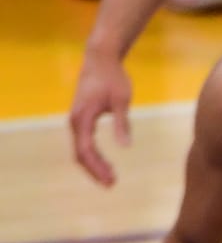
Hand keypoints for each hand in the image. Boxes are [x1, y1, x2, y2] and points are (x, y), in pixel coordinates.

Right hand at [71, 48, 131, 188]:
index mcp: (82, 117)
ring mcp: (77, 120)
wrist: (100, 59)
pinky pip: (83, 142)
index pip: (86, 150)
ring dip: (94, 165)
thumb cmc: (113, 77)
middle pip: (80, 154)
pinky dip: (93, 155)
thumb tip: (126, 147)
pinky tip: (106, 163)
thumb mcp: (121, 100)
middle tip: (112, 184)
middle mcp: (75, 121)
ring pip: (81, 149)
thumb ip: (122, 124)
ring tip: (111, 177)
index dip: (97, 168)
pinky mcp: (81, 118)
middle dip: (95, 171)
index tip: (110, 180)